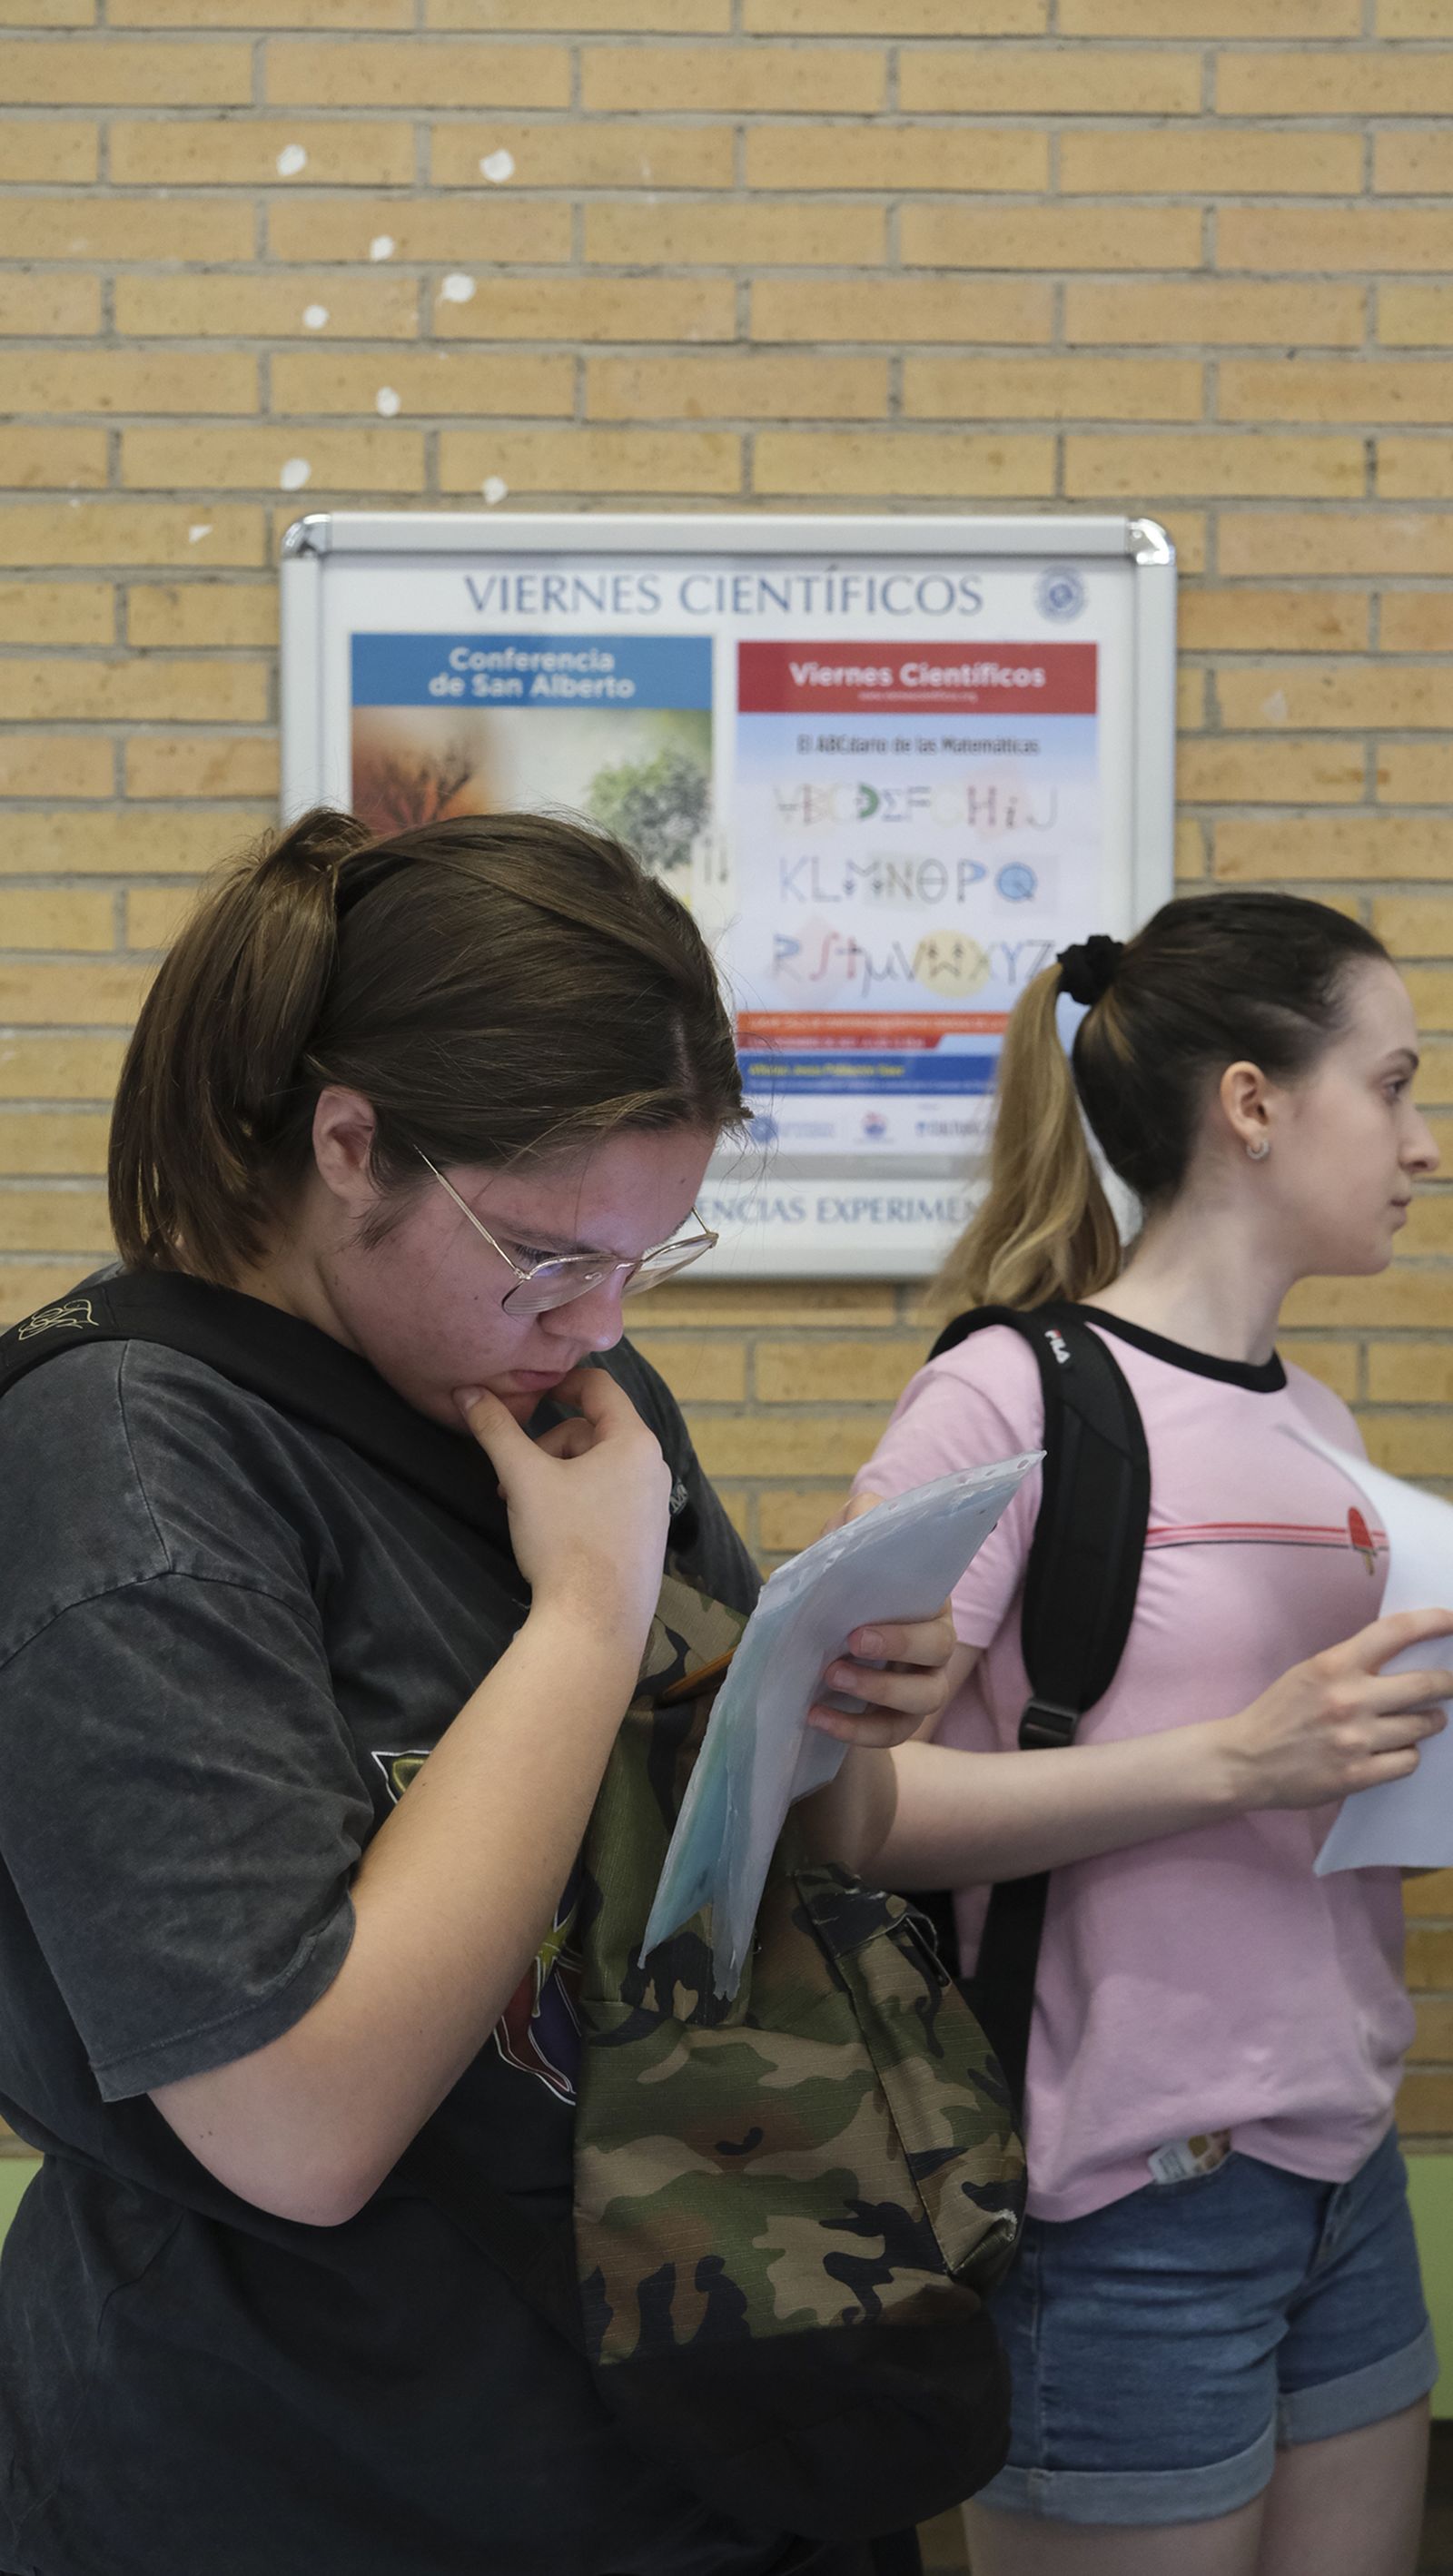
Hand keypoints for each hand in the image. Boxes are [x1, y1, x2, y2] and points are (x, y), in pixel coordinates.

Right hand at [455, 1367, 671, 1649]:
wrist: (595, 1623)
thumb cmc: (564, 1541)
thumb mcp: (522, 1478)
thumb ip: (495, 1429)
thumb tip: (468, 1390)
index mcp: (634, 1441)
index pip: (598, 1386)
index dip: (559, 1382)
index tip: (526, 1395)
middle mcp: (652, 1467)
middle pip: (590, 1432)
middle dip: (546, 1448)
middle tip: (512, 1481)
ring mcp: (653, 1505)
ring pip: (596, 1469)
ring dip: (556, 1478)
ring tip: (525, 1509)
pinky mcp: (645, 1538)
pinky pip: (608, 1500)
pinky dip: (576, 1502)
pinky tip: (552, 1533)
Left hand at [807, 1487, 959, 1749]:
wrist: (818, 1636)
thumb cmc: (841, 1585)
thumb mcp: (843, 1546)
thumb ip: (857, 1522)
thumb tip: (863, 1513)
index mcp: (927, 1602)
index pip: (937, 1613)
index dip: (905, 1629)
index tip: (856, 1630)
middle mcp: (934, 1645)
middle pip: (940, 1653)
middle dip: (896, 1651)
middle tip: (847, 1647)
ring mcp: (920, 1686)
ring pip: (925, 1699)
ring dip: (878, 1694)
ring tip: (830, 1680)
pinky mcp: (897, 1720)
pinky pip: (891, 1733)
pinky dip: (855, 1730)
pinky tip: (816, 1717)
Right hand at [1216, 1608, 1452, 1809]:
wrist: (1245, 1761)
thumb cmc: (1279, 1713)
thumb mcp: (1309, 1672)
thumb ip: (1352, 1664)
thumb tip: (1403, 1659)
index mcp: (1334, 1666)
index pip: (1396, 1632)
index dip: (1433, 1621)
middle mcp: (1349, 1700)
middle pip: (1425, 1684)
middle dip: (1447, 1683)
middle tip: (1450, 1685)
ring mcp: (1355, 1740)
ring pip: (1423, 1725)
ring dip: (1429, 1720)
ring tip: (1423, 1719)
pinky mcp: (1358, 1774)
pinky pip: (1409, 1760)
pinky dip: (1408, 1753)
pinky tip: (1395, 1749)